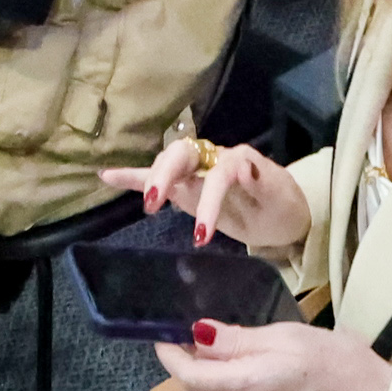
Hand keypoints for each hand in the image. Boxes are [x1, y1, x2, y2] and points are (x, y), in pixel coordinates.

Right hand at [101, 132, 311, 251]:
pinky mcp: (186, 187)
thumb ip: (261, 181)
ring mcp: (197, 171)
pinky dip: (133, 177)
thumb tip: (243, 166)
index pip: (218, 173)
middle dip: (166, 174)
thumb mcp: (279, 197)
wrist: (285, 212)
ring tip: (147, 204)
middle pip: (183, 154)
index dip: (209, 200)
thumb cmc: (282, 205)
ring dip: (153, 178)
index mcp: (238, 160)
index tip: (201, 236)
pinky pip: (157, 178)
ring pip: (168, 163)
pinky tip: (106, 176)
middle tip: (154, 203)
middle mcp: (213, 159)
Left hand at [155, 320, 391, 390]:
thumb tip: (199, 334)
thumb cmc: (342, 364)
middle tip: (240, 332)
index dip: (172, 357)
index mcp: (250, 385)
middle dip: (220, 360)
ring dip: (246, 375)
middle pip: (218, 384)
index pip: (194, 377)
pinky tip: (293, 380)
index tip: (162, 339)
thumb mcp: (291, 337)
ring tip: (283, 355)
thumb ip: (241, 340)